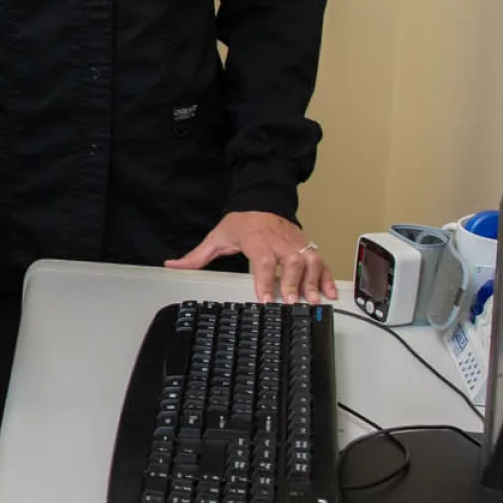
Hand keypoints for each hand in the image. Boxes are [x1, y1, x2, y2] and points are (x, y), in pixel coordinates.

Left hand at [165, 211, 337, 304]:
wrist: (262, 200)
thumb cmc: (242, 222)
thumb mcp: (217, 237)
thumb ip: (196, 256)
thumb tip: (172, 265)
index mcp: (257, 240)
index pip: (263, 261)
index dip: (264, 280)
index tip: (264, 298)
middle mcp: (279, 243)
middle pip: (290, 262)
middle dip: (293, 283)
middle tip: (292, 302)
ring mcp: (296, 244)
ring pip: (309, 261)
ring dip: (313, 281)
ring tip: (315, 300)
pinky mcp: (306, 247)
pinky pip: (320, 261)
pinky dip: (327, 277)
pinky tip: (330, 293)